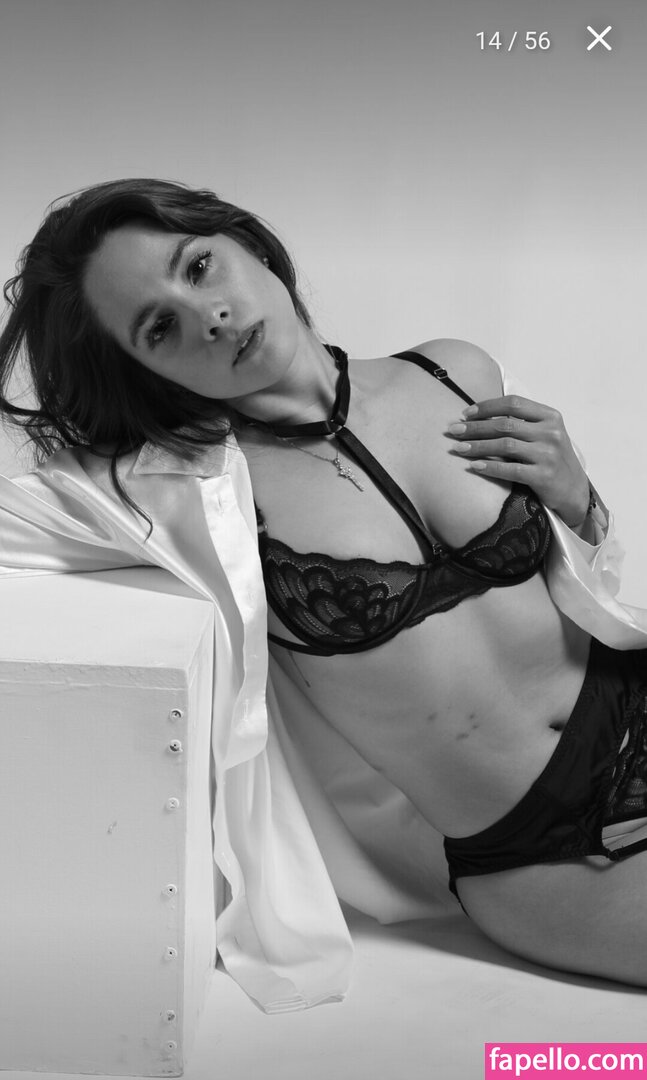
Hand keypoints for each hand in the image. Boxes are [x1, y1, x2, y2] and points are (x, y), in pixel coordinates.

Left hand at [447, 395, 589, 526]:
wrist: (574, 491)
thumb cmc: (552, 459)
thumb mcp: (544, 434)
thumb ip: (522, 423)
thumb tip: (479, 417)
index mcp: (550, 416)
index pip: (513, 404)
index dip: (487, 407)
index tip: (465, 413)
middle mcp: (551, 433)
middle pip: (505, 425)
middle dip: (475, 427)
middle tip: (453, 430)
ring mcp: (548, 455)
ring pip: (505, 446)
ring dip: (477, 446)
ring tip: (458, 448)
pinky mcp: (544, 476)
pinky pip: (511, 470)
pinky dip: (490, 467)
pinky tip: (474, 466)